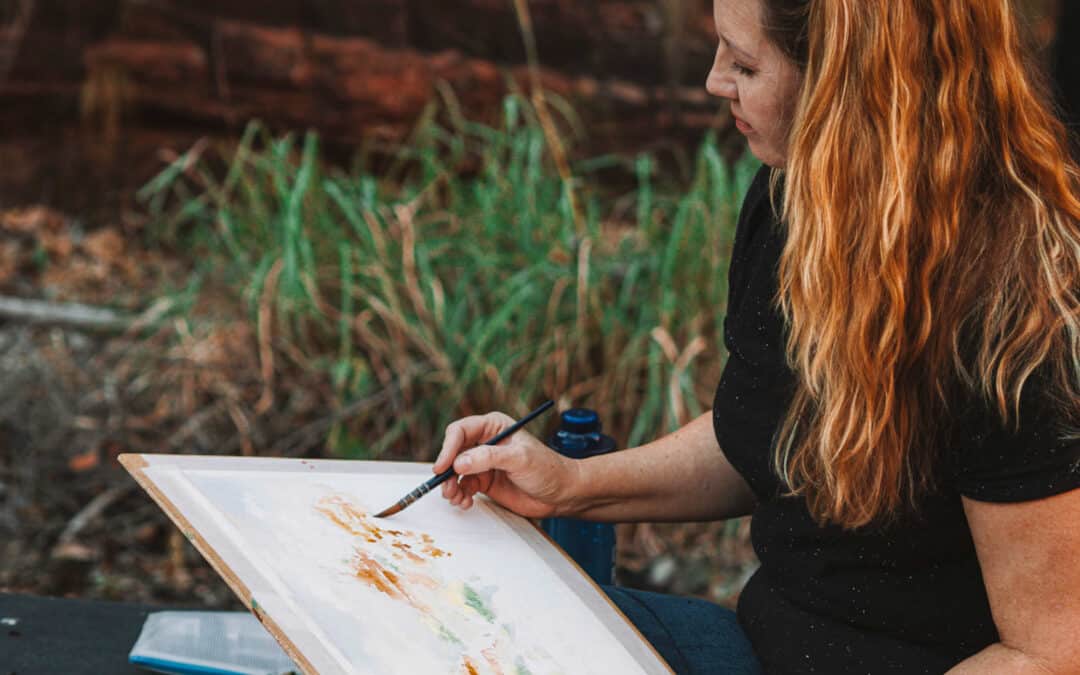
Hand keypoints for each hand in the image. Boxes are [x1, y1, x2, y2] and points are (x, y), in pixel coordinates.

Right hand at [434, 411, 579, 517]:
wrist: (561, 494)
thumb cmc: (547, 469)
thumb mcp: (519, 459)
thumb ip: (489, 458)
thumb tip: (459, 463)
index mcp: (494, 426)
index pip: (461, 431)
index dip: (448, 448)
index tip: (443, 467)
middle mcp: (485, 442)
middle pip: (453, 452)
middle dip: (446, 470)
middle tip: (446, 488)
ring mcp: (483, 463)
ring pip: (454, 472)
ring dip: (450, 486)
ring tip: (457, 498)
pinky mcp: (484, 482)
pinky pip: (462, 486)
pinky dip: (459, 496)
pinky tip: (466, 503)